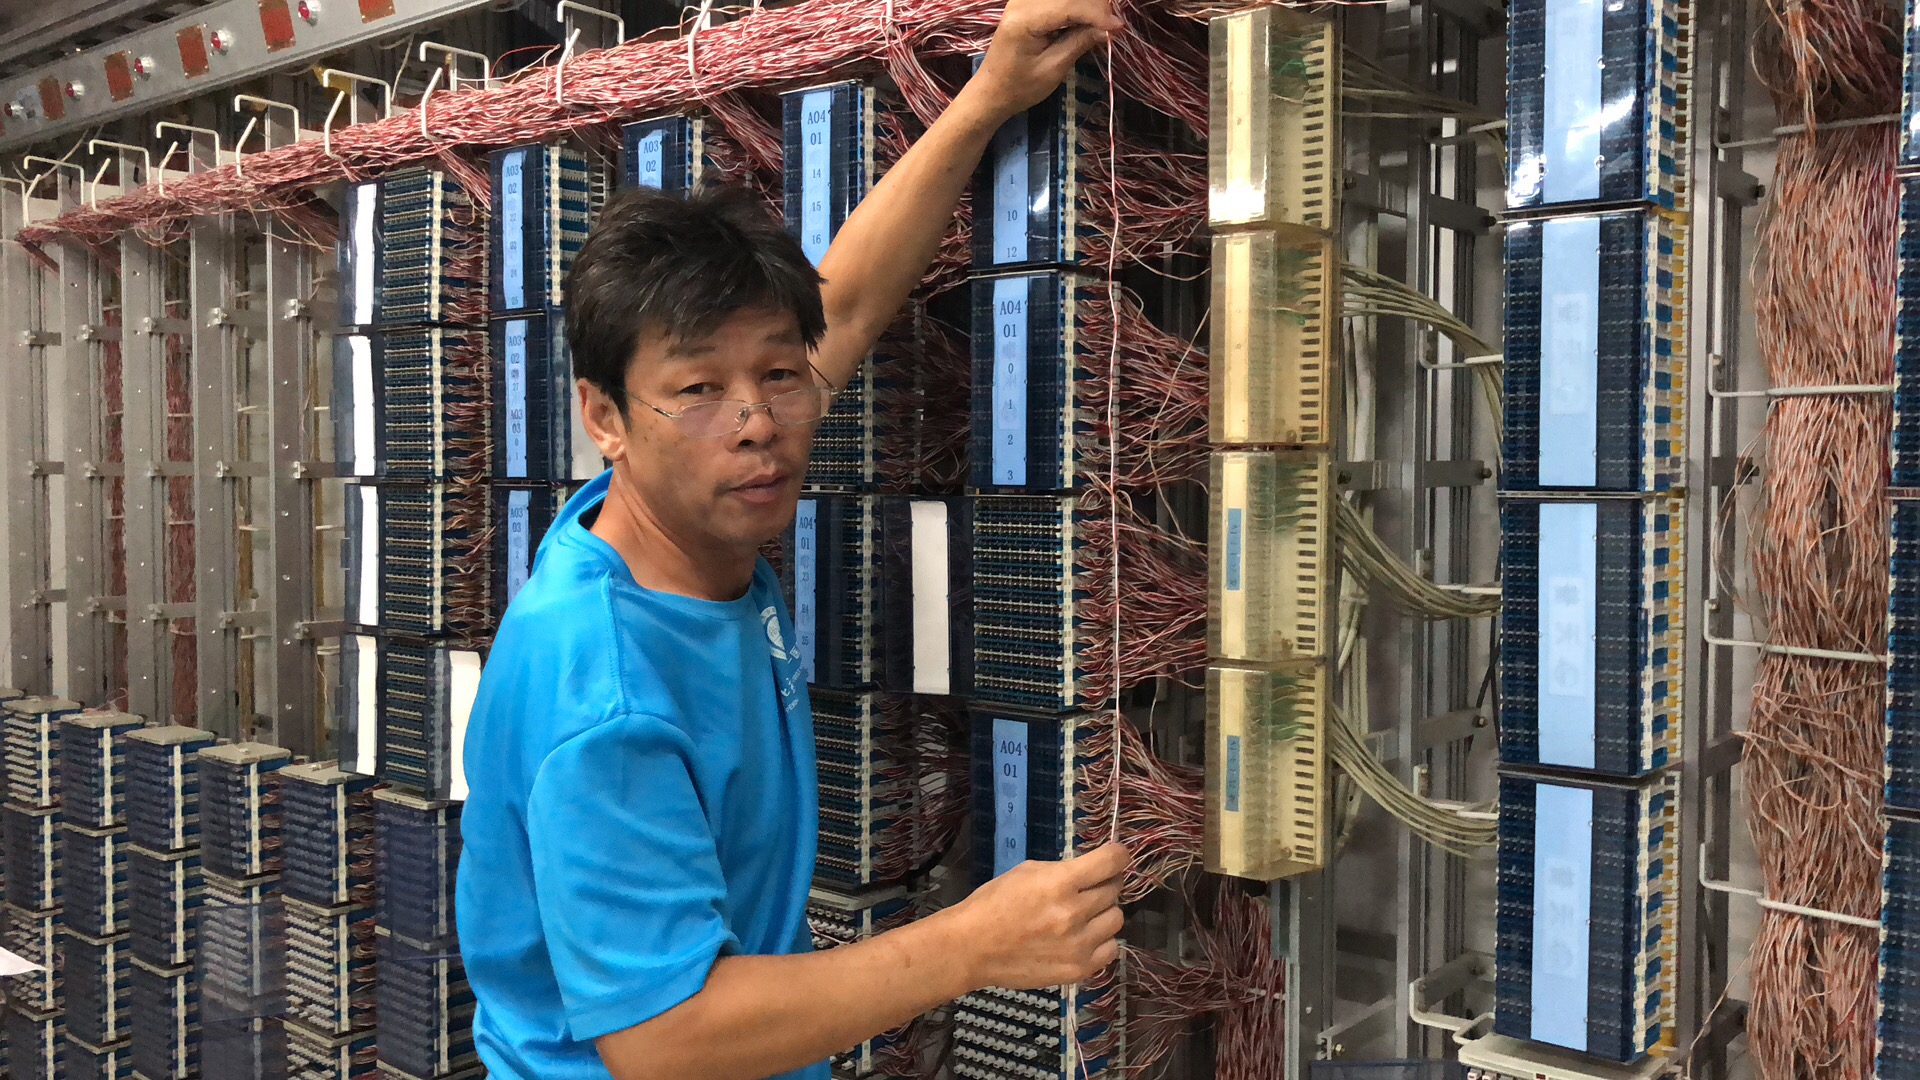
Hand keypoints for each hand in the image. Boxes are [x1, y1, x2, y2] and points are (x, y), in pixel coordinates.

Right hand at [943, 844, 1129, 989]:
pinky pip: (1111, 949)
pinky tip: (1083, 938)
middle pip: (1114, 890)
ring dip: (1103, 913)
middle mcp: (1074, 913)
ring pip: (1116, 919)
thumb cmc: (994, 903)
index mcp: (1059, 883)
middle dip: (1103, 884)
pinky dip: (1101, 941)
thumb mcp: (1028, 872)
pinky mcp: (1078, 969)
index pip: (1111, 862)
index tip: (1116, 856)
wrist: (972, 947)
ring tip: (1083, 916)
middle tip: (1087, 889)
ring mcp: (1079, 945)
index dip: (1118, 855)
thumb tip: (1093, 871)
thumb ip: (1064, 871)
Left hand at [968, 0, 1124, 118]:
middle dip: (1095, 7)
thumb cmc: (1019, 87)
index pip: (1069, 4)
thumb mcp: (1053, 69)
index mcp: (1024, 19)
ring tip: (1099, 26)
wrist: (991, 91)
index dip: (1098, 14)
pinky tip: (1084, 21)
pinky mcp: (1027, 2)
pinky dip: (1075, 6)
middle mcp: (1022, 1)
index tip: (1119, 28)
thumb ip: (1079, 42)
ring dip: (1086, 6)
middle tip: (1110, 28)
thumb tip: (1110, 28)